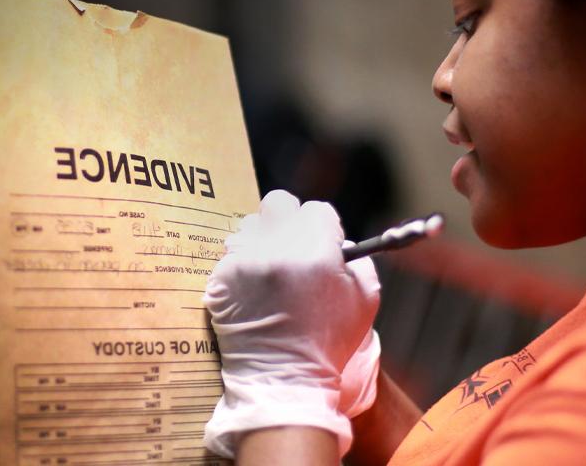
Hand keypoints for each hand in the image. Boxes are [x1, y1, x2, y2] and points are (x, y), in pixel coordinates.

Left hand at [203, 190, 380, 458]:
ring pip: (250, 226)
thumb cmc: (329, 343)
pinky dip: (242, 267)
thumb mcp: (365, 299)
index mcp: (316, 250)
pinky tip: (254, 291)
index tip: (321, 243)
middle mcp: (277, 249)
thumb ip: (358, 260)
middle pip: (278, 203)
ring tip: (270, 270)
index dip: (322, 226)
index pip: (316, 209)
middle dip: (288, 220)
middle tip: (292, 244)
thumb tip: (339, 240)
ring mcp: (244, 263)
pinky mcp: (220, 279)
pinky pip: (231, 254)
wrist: (284, 381)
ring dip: (261, 241)